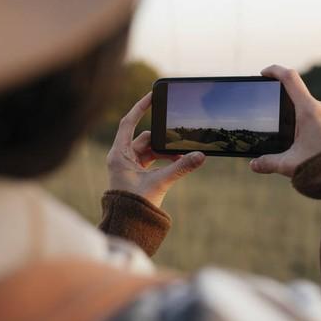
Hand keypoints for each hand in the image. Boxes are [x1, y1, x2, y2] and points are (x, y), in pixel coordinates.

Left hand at [106, 92, 205, 207]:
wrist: (128, 225)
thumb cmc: (135, 204)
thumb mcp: (159, 182)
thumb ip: (180, 167)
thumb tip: (200, 156)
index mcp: (119, 154)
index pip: (129, 122)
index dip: (140, 107)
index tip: (152, 95)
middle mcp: (122, 157)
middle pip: (145, 138)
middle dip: (164, 140)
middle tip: (180, 140)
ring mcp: (129, 165)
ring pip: (150, 149)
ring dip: (166, 152)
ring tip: (182, 156)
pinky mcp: (136, 173)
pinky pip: (152, 159)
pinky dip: (164, 160)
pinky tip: (178, 162)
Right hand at [250, 64, 320, 176]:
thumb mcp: (289, 165)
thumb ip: (269, 162)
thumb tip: (254, 165)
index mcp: (309, 111)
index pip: (290, 79)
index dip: (275, 71)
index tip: (266, 73)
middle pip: (304, 103)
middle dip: (294, 116)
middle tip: (288, 136)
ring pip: (320, 116)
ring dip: (311, 127)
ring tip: (308, 150)